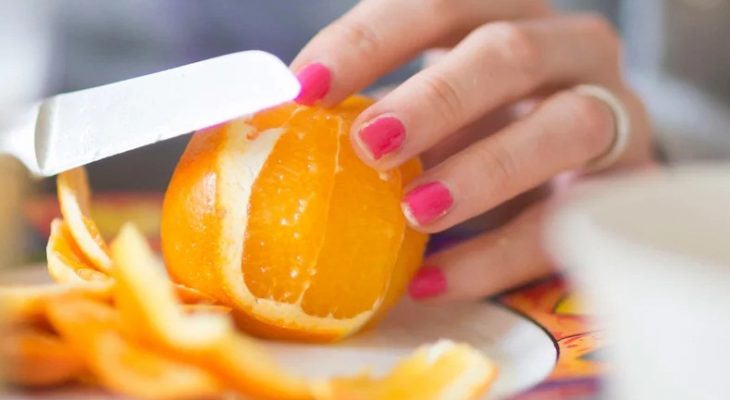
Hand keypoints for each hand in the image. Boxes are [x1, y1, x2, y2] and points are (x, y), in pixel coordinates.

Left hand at [291, 0, 654, 301]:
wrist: (589, 170)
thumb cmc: (494, 128)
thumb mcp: (443, 108)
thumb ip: (387, 112)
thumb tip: (291, 135)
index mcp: (510, 13)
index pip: (439, 4)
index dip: (370, 41)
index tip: (305, 88)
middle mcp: (571, 49)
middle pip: (507, 52)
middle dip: (434, 98)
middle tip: (369, 144)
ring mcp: (614, 113)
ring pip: (562, 126)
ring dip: (482, 170)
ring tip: (416, 212)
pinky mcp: (631, 186)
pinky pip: (567, 221)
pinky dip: (497, 255)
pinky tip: (433, 280)